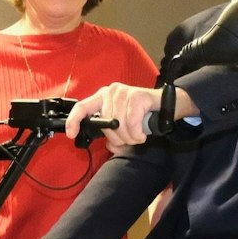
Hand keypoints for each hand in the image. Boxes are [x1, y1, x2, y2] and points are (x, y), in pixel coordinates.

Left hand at [65, 84, 195, 149]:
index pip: (82, 107)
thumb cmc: (142, 115)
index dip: (74, 121)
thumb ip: (113, 136)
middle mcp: (110, 92)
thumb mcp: (123, 126)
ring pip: (118, 124)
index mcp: (102, 98)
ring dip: (130, 137)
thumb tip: (110, 146)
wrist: (165, 106)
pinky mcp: (137, 96)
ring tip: (137, 137)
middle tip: (129, 140)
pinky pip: (131, 122)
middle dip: (118, 138)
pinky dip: (137, 133)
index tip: (71, 134)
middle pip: (105, 123)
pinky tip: (142, 135)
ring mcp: (123, 92)